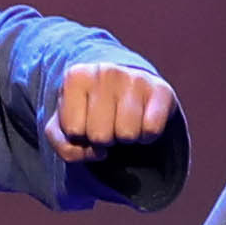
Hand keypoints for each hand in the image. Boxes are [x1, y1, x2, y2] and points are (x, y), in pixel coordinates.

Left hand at [48, 62, 177, 155]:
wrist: (124, 86)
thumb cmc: (89, 109)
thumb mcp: (64, 126)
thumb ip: (65, 147)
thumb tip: (98, 153)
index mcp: (76, 76)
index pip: (73, 130)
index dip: (79, 135)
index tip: (84, 119)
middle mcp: (105, 71)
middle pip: (100, 136)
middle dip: (102, 138)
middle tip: (107, 122)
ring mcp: (134, 77)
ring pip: (127, 135)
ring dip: (125, 138)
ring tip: (123, 121)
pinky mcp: (161, 88)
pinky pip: (152, 130)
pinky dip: (147, 136)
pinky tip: (142, 122)